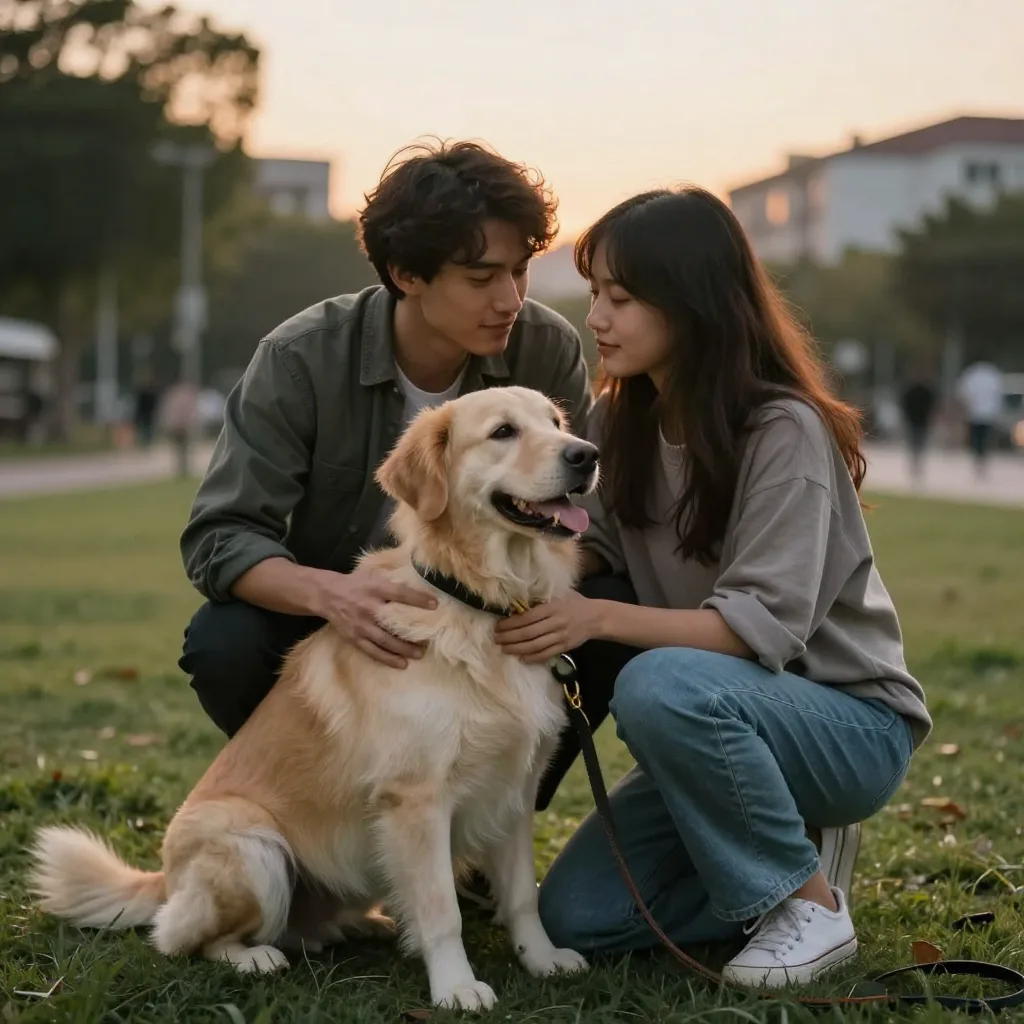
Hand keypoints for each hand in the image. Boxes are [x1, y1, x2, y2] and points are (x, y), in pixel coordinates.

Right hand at [312, 567, 435, 668]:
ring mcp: (361, 625)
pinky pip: (373, 651)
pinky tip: (401, 664)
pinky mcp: (355, 638)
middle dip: (411, 635)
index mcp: (375, 589)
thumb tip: (417, 582)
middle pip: (393, 624)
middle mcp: (368, 608)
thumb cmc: (355, 583)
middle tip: (428, 642)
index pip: (400, 594)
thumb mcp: (372, 575)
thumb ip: (391, 580)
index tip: (434, 605)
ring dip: (403, 650)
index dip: (418, 599)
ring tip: (419, 654)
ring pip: (385, 641)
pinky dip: (387, 659)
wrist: (327, 595)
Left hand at [494, 592, 601, 663]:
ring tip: (504, 649)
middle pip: (528, 633)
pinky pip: (545, 654)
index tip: (499, 626)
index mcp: (552, 607)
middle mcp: (556, 622)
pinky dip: (532, 658)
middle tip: (496, 638)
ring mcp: (560, 636)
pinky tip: (521, 657)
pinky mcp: (564, 647)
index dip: (511, 623)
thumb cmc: (574, 602)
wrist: (596, 617)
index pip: (527, 617)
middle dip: (509, 637)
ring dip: (517, 648)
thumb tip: (517, 603)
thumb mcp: (559, 594)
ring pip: (534, 646)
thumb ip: (541, 598)